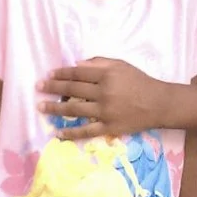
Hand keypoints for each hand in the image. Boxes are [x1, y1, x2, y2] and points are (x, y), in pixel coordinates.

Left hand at [37, 58, 164, 139]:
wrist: (159, 104)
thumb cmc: (139, 81)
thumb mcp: (122, 65)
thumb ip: (99, 63)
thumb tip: (76, 64)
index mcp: (106, 75)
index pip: (78, 73)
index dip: (61, 73)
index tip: (48, 74)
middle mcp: (103, 92)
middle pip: (72, 89)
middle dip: (53, 88)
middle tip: (38, 87)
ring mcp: (105, 111)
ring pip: (75, 109)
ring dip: (55, 108)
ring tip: (41, 107)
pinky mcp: (109, 127)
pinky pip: (86, 131)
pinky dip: (71, 133)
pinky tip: (58, 133)